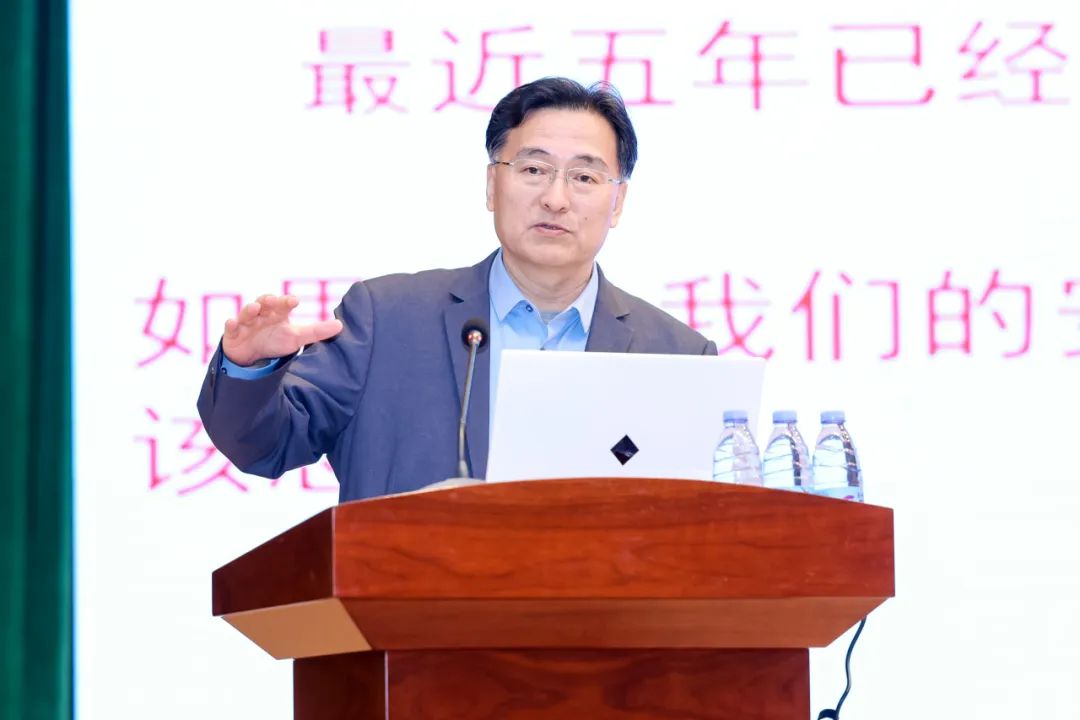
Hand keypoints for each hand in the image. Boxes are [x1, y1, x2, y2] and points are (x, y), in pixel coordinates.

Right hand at [221, 294, 343, 366]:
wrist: (252, 356)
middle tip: (273, 300)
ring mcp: (245, 323)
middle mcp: (261, 315)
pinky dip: (230, 324)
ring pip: (246, 312)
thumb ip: (317, 331)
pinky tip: (232, 323)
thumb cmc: (276, 341)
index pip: (282, 304)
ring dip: (250, 309)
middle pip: (263, 303)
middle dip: (267, 300)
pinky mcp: (232, 334)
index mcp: (277, 313)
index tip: (294, 300)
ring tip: (254, 308)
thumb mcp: (297, 337)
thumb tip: (340, 325)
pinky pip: (229, 328)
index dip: (286, 301)